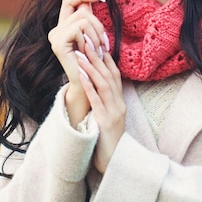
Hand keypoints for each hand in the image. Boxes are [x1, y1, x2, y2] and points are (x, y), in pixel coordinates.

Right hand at [48, 0, 109, 126]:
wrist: (88, 84)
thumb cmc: (93, 62)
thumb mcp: (93, 36)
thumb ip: (89, 18)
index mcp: (63, 26)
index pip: (69, 0)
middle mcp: (56, 30)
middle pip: (82, 12)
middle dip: (98, 25)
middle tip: (104, 43)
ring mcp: (54, 37)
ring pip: (83, 20)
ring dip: (96, 35)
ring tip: (98, 50)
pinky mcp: (57, 43)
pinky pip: (78, 29)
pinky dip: (88, 40)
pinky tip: (88, 53)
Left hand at [75, 44, 125, 173]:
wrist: (115, 163)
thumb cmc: (107, 140)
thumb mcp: (107, 117)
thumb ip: (103, 101)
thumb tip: (93, 85)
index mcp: (120, 101)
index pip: (115, 73)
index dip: (106, 56)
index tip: (96, 40)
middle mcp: (120, 103)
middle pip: (110, 74)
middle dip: (97, 55)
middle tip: (86, 38)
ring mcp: (115, 112)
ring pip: (105, 83)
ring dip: (92, 66)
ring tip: (81, 52)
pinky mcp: (106, 122)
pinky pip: (97, 100)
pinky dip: (89, 85)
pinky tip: (80, 74)